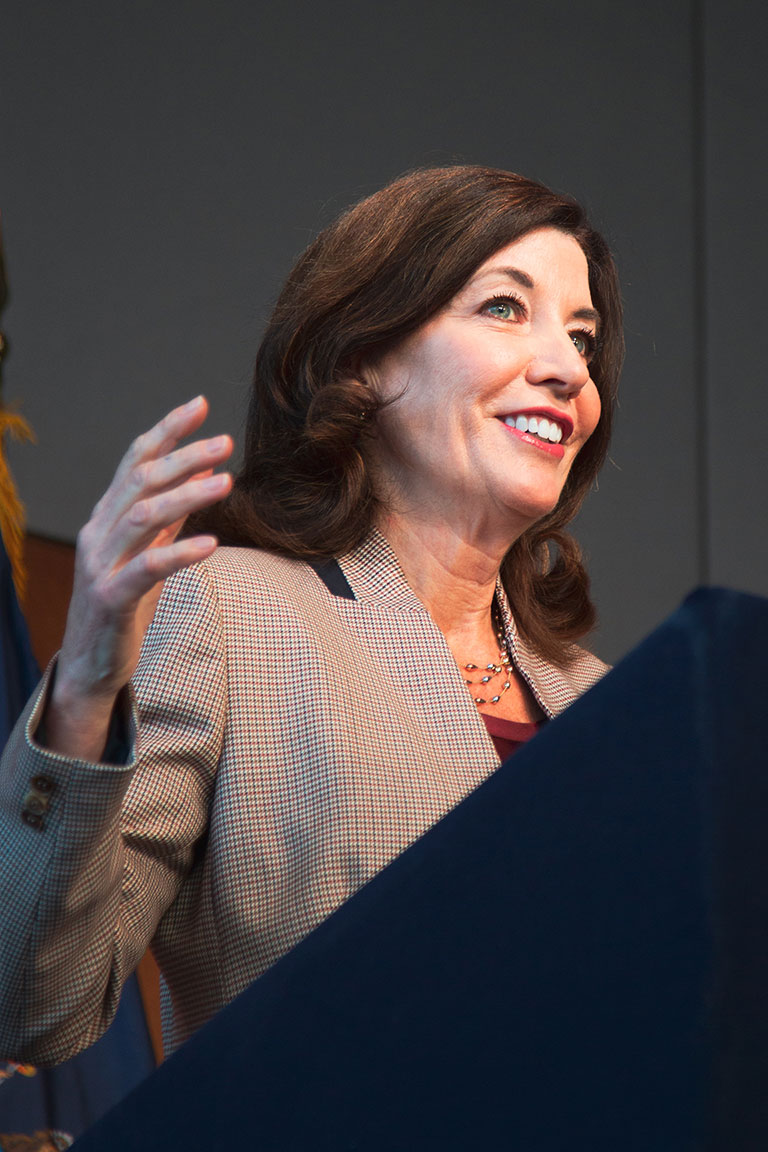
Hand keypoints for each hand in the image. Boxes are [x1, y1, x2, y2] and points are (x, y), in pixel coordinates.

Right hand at [46, 396, 232, 759]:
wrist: (91, 667)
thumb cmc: (122, 608)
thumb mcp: (146, 556)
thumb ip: (166, 521)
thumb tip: (197, 482)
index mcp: (106, 517)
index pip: (135, 461)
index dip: (167, 431)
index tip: (201, 404)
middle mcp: (98, 533)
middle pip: (140, 480)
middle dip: (183, 457)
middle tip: (224, 443)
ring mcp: (101, 565)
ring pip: (143, 517)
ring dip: (187, 495)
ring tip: (226, 482)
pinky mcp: (111, 599)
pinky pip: (147, 569)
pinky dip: (179, 552)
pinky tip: (211, 543)